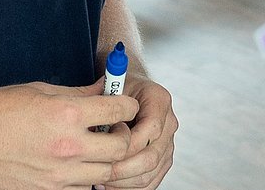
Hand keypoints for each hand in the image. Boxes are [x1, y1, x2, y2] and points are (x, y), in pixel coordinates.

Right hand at [0, 80, 139, 189]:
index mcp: (66, 114)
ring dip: (108, 159)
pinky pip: (83, 188)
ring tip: (97, 146)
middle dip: (125, 135)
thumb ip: (78, 94)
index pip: (119, 110)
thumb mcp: (41, 91)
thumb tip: (105, 90)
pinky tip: (77, 163)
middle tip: (116, 127)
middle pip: (121, 147)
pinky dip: (87, 177)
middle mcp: (67, 147)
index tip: (126, 104)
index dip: (128, 105)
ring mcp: (58, 175)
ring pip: (106, 173)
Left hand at [102, 74, 176, 188]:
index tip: (103, 147)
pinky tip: (109, 185)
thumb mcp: (110, 85)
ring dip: (124, 181)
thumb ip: (107, 102)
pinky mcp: (163, 160)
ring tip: (100, 179)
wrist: (130, 92)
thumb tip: (94, 128)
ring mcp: (168, 143)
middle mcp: (169, 122)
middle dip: (123, 167)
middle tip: (98, 170)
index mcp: (160, 100)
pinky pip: (150, 182)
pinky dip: (129, 187)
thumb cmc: (118, 88)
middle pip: (152, 156)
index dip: (127, 142)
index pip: (150, 128)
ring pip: (150, 173)